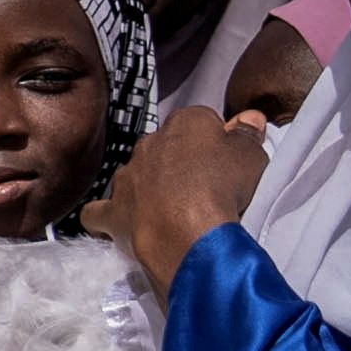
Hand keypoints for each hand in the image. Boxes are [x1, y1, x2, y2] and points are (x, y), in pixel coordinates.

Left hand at [84, 107, 273, 295]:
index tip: (227, 162)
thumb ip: (247, 134)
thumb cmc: (224, 189)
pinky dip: (106, 217)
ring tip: (172, 210)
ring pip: (134, 176)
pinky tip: (116, 224)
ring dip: (148, 188)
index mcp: (184, 124)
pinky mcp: (112, 211)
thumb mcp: (251, 156)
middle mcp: (148, 144)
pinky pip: (99, 212)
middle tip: (206, 188)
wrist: (190, 233)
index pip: (202, 121)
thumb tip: (249, 117)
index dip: (216, 141)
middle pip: (166, 147)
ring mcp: (126, 178)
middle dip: (181, 163)